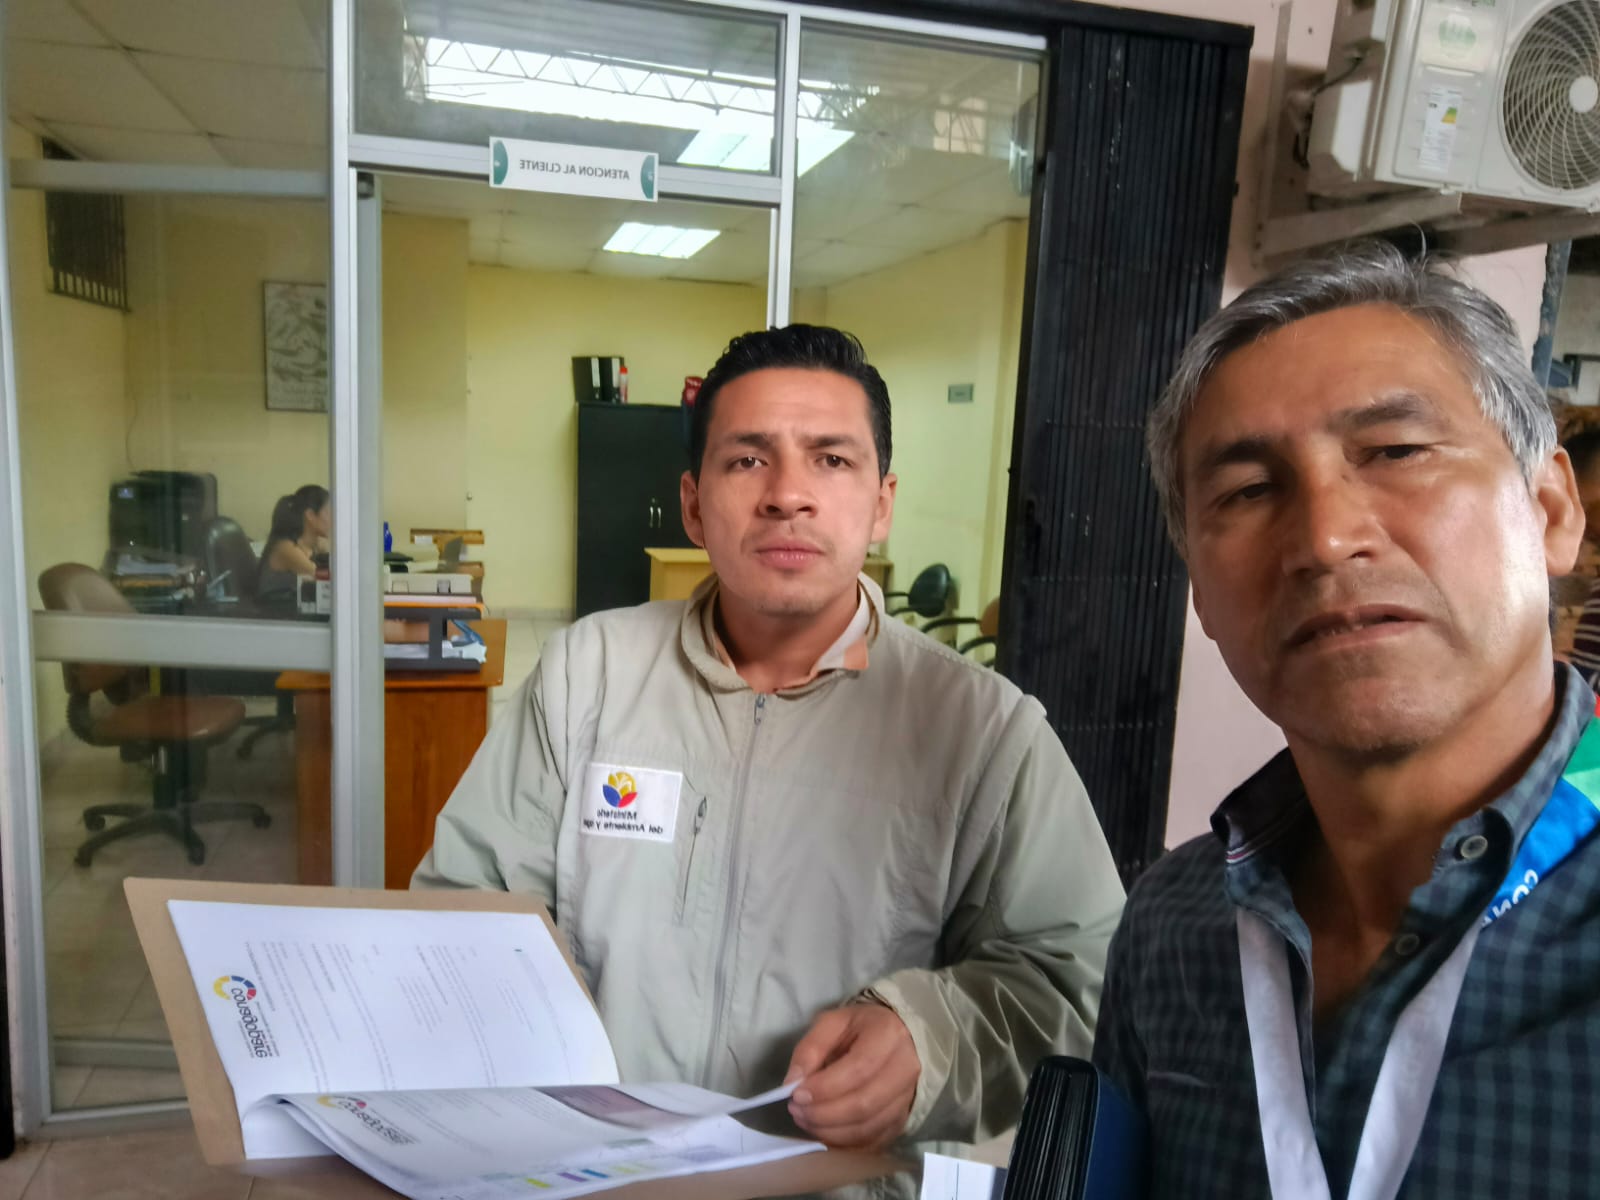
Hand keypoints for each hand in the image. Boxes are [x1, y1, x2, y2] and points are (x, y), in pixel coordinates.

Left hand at [784, 1001, 919, 1149]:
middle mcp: (906, 1068)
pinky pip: (873, 1141)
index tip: (797, 1095)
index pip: (859, 1068)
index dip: (825, 1087)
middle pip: (864, 1103)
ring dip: (831, 1131)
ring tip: (806, 1121)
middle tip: (797, 1111)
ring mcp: (907, 1097)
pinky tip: (824, 1134)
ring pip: (868, 1127)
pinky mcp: (902, 1119)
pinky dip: (845, 1144)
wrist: (895, 1037)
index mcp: (888, 1035)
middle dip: (824, 1114)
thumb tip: (792, 1083)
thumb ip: (810, 1049)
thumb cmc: (859, 1028)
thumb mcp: (831, 1023)